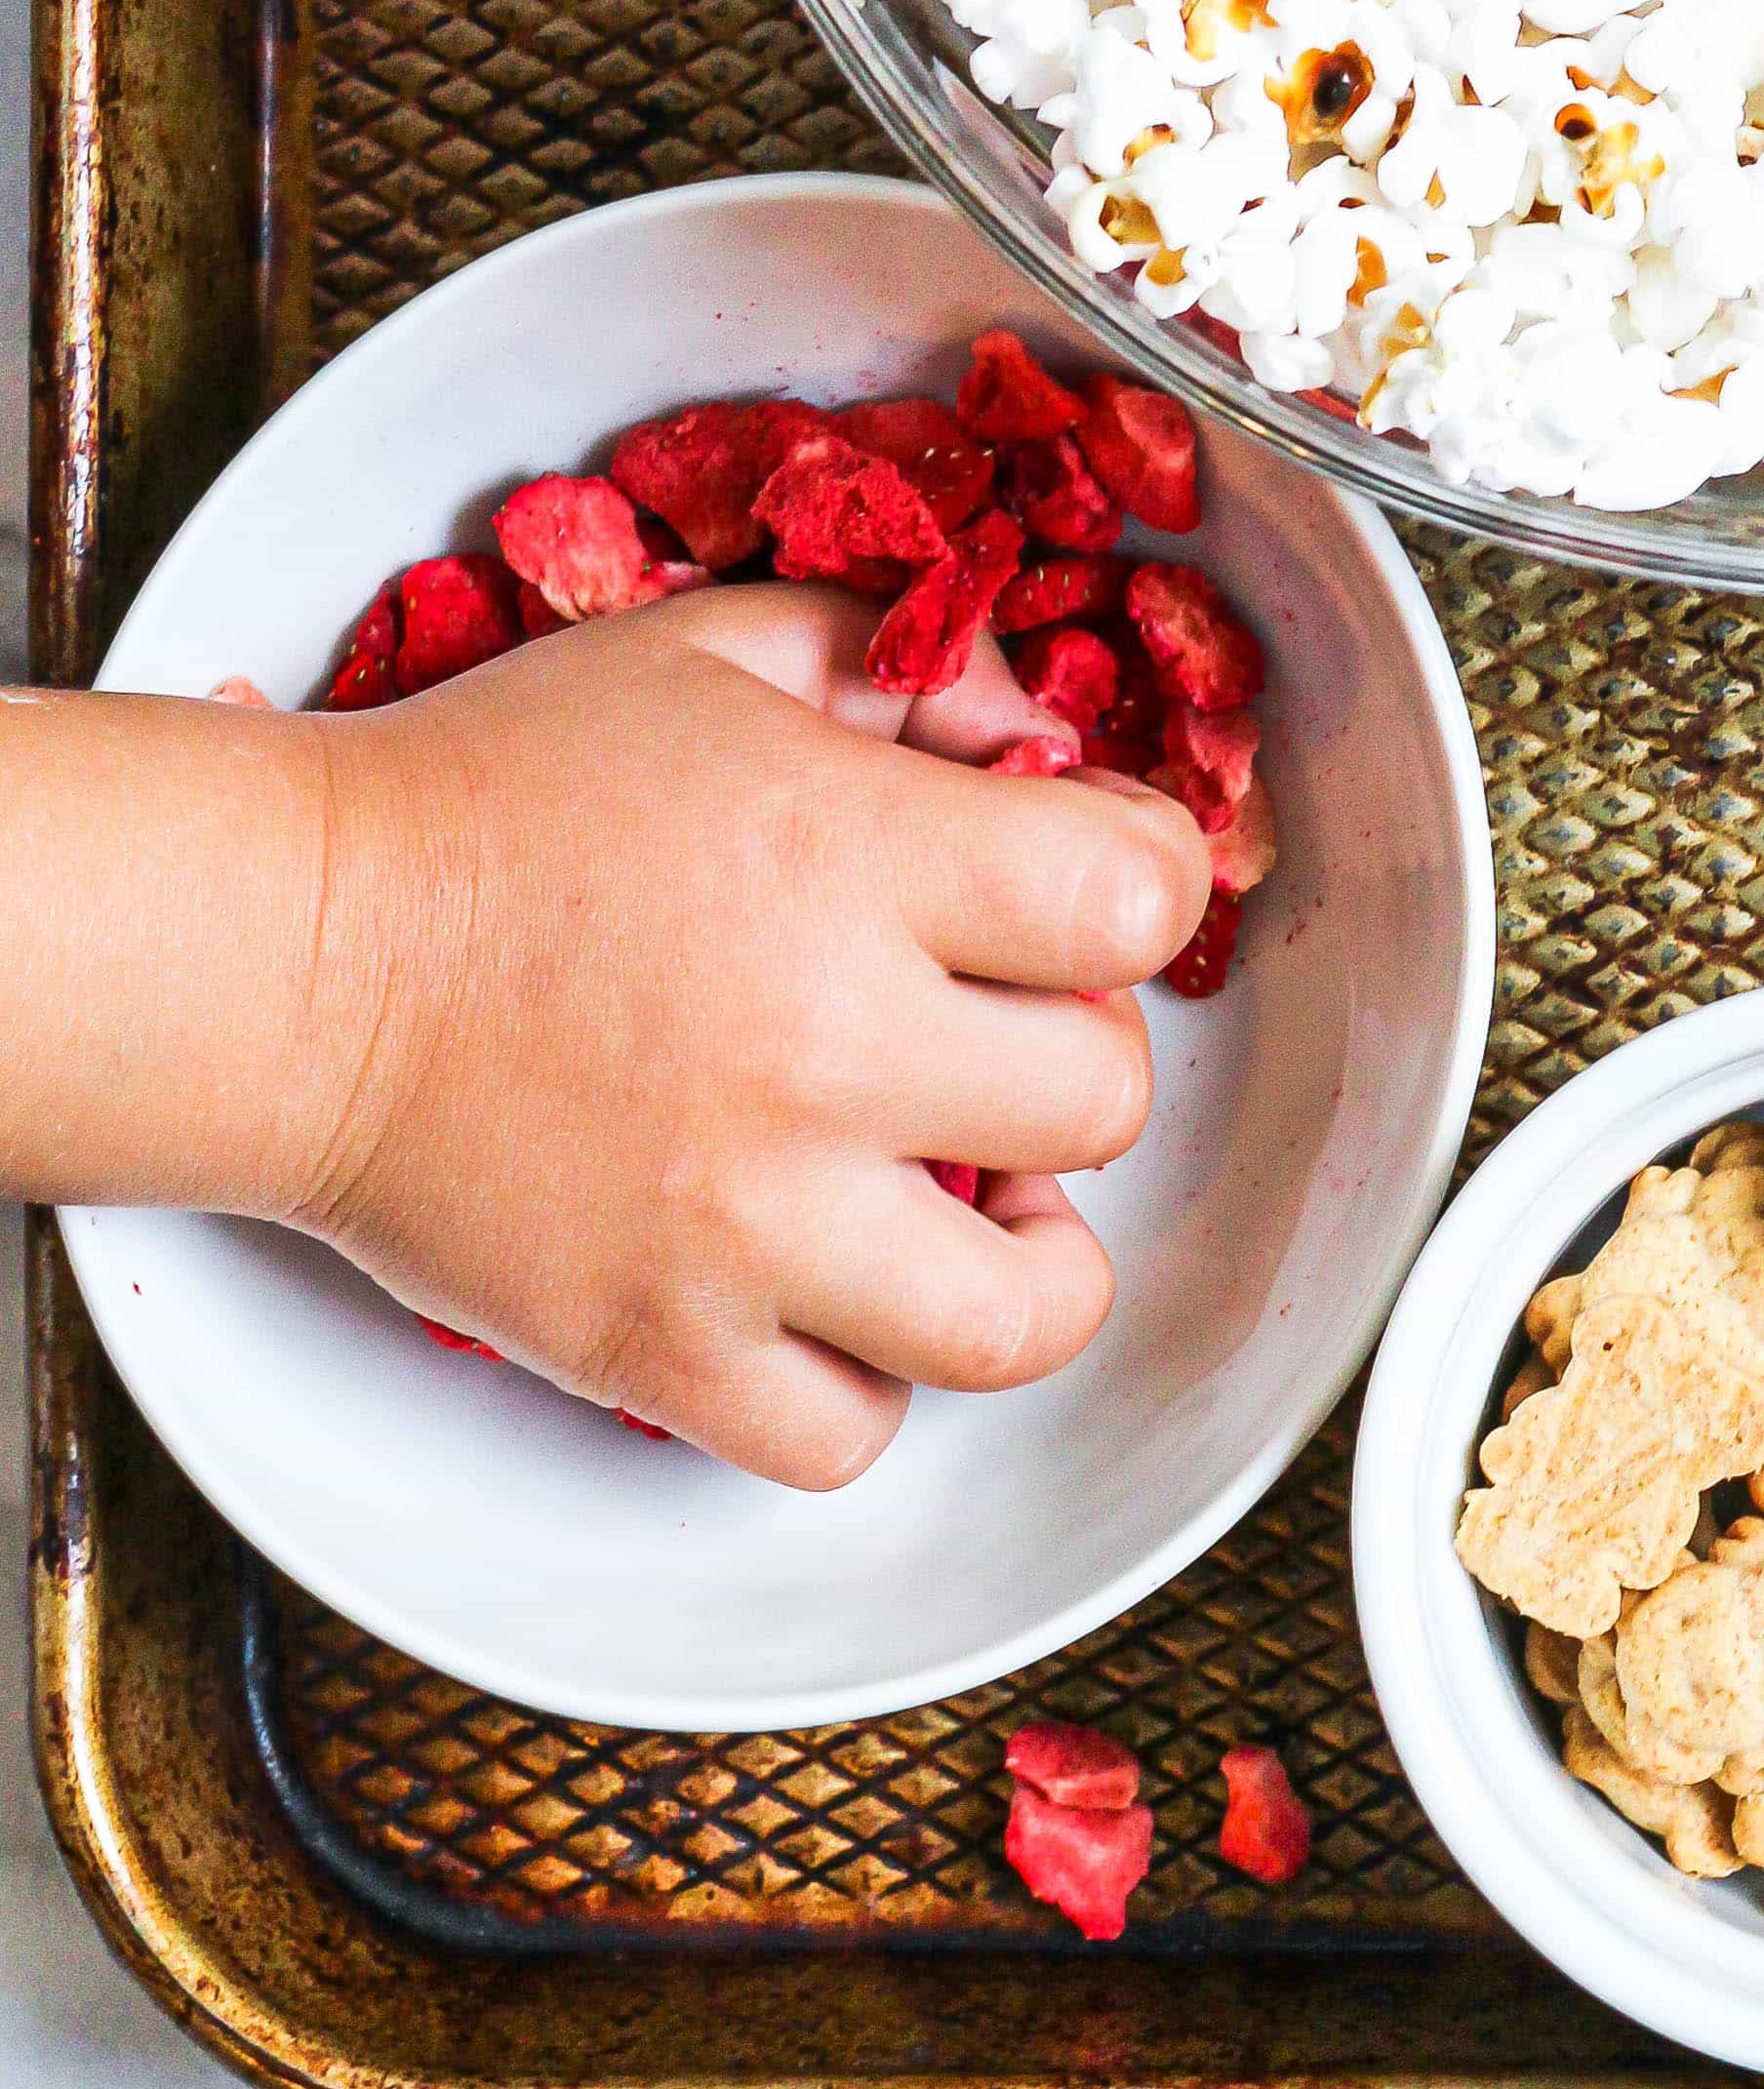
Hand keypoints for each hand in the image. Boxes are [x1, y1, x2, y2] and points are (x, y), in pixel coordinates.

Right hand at [278, 583, 1213, 1486]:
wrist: (298, 954)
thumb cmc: (498, 798)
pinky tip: (839, 1292)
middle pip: (1106, 1099)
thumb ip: (904, 661)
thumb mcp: (722, 652)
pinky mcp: (655, 1346)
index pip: (1139, 902)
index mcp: (852, 859)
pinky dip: (864, 1383)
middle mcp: (821, 1048)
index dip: (1140, 887)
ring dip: (1027, 1258)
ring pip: (1022, 1316)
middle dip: (1072, 1052)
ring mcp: (744, 1220)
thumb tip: (1034, 727)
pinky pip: (848, 1437)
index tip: (1090, 893)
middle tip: (998, 1031)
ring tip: (978, 1200)